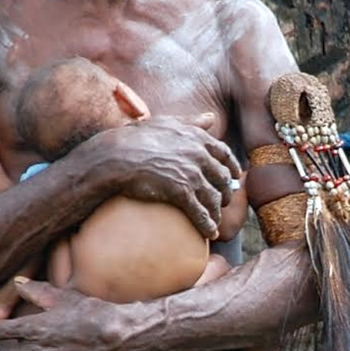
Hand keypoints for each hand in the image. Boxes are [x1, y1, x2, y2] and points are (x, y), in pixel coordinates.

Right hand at [73, 115, 240, 239]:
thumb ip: (191, 121)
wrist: (115, 157)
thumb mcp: (165, 122)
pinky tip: (209, 233)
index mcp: (197, 137)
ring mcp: (191, 174)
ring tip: (214, 219)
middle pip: (223, 178)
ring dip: (217, 211)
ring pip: (215, 198)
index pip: (225, 153)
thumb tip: (211, 117)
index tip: (234, 176)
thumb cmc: (136, 138)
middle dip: (225, 192)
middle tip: (221, 201)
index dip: (232, 167)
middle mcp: (199, 155)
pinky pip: (201, 213)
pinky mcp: (181, 193)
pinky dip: (208, 225)